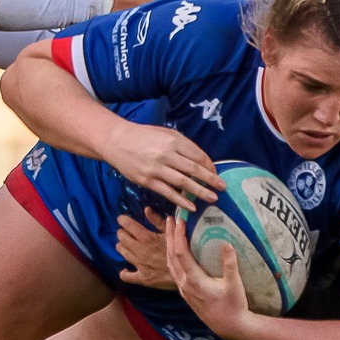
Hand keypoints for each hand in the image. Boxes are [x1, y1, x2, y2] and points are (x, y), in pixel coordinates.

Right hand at [107, 122, 225, 211]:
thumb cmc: (143, 136)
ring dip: (200, 192)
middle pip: (194, 169)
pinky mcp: (147, 181)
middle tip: (223, 187)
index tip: (216, 173)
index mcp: (173, 140)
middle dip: (211, 180)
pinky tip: (192, 206)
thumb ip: (182, 146)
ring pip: (184, 183)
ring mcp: (156, 169)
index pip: (198, 155)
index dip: (210, 166)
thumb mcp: (165, 133)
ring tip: (213, 198)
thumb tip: (201, 162)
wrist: (116, 141)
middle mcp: (166, 154)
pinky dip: (181, 201)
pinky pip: (168, 193)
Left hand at [115, 210, 174, 288]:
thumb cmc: (180, 249)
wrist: (187, 271)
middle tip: (125, 232)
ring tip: (124, 245)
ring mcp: (140, 265)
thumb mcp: (171, 232)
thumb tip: (146, 209)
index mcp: (147, 238)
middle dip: (122, 233)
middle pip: (122, 238)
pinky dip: (124, 273)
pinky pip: (127, 276)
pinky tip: (126, 269)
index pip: (128, 226)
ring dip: (122, 247)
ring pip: (123, 253)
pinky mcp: (142, 278)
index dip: (123, 220)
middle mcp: (140, 251)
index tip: (121, 219)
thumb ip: (157, 221)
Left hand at [163, 214, 255, 339]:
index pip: (181, 254)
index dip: (178, 236)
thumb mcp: (234, 284)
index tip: (180, 221)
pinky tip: (176, 252)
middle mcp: (185, 285)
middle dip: (169, 237)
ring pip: (170, 264)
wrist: (229, 327)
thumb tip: (226, 243)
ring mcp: (184, 290)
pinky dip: (173, 257)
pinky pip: (174, 271)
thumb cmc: (234, 306)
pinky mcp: (186, 293)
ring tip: (170, 231)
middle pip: (171, 257)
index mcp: (194, 281)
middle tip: (170, 219)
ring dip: (169, 246)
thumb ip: (229, 264)